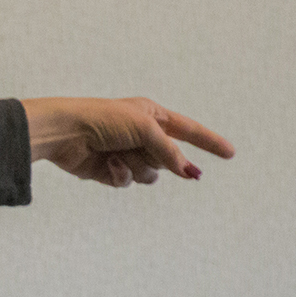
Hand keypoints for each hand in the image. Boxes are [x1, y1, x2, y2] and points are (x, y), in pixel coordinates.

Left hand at [21, 97, 234, 186]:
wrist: (65, 132)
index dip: (209, 141)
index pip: (188, 130)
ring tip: (117, 153)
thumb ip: (170, 150)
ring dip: (137, 167)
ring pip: (151, 174)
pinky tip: (107, 164)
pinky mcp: (111, 170)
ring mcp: (126, 153)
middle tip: (134, 146)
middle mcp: (140, 134)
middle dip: (157, 158)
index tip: (230, 153)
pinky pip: (129, 181)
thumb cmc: (103, 119)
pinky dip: (121, 174)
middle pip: (168, 158)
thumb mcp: (144, 128)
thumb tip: (188, 172)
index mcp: (151, 115)